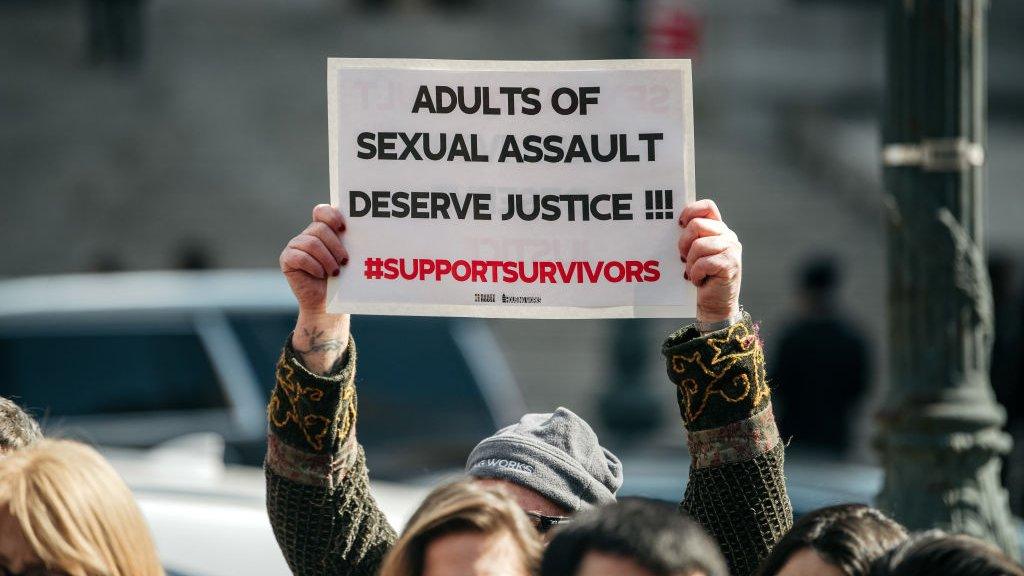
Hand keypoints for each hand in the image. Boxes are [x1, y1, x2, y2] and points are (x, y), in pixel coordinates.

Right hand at [280, 204, 350, 373]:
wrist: (328, 305)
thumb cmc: (343, 281)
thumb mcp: (351, 260)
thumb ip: (353, 244)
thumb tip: (372, 231)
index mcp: (325, 230)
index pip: (322, 211)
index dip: (331, 216)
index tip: (344, 228)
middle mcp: (309, 235)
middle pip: (320, 228)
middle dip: (335, 246)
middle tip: (345, 261)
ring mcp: (296, 246)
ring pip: (311, 242)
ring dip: (326, 259)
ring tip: (335, 272)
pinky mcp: (287, 259)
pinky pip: (299, 256)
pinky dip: (313, 266)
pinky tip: (320, 274)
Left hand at [678, 199, 741, 322]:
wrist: (714, 305)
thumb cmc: (699, 278)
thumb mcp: (692, 254)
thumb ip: (689, 239)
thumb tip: (669, 227)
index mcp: (718, 230)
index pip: (707, 207)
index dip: (690, 211)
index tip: (679, 225)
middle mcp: (727, 236)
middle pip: (697, 225)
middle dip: (683, 243)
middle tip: (684, 259)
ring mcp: (731, 249)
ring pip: (699, 245)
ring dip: (690, 263)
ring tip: (693, 273)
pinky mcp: (730, 264)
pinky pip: (704, 262)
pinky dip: (696, 274)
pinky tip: (699, 281)